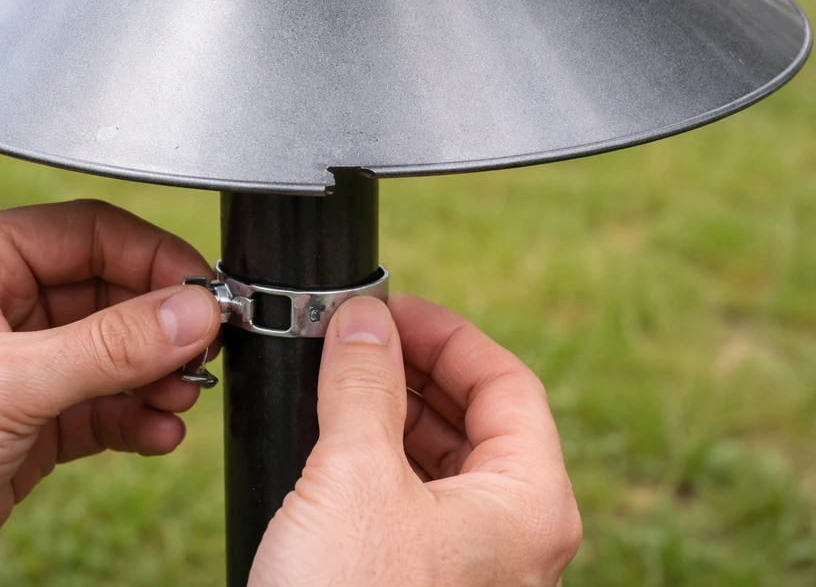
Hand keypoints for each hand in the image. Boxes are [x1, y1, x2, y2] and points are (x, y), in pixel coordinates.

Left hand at [0, 201, 220, 586]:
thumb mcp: (1, 385)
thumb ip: (109, 347)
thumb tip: (195, 312)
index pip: (88, 232)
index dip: (154, 257)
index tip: (206, 291)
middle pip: (109, 291)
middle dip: (161, 324)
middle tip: (207, 349)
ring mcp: (14, 363)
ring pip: (112, 350)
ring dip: (155, 373)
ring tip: (183, 396)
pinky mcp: (28, 420)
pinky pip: (102, 403)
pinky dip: (136, 415)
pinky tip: (157, 432)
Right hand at [250, 296, 580, 586]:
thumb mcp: (355, 478)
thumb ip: (363, 384)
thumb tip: (364, 316)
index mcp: (530, 503)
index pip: (508, 383)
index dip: (449, 334)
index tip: (393, 307)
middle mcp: (515, 535)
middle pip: (479, 418)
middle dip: (415, 368)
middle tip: (357, 336)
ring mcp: (473, 564)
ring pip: (444, 458)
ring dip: (394, 408)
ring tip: (340, 375)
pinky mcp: (427, 580)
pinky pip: (416, 498)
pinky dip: (381, 455)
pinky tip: (336, 435)